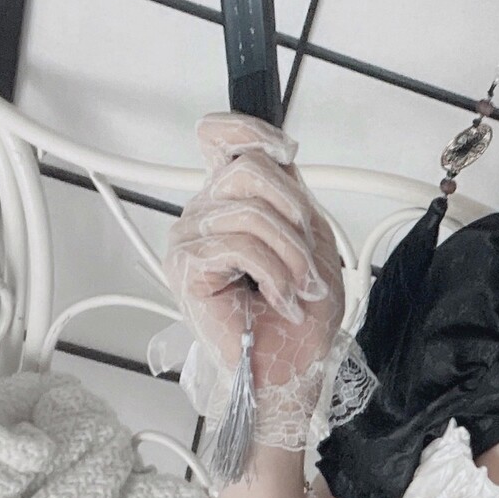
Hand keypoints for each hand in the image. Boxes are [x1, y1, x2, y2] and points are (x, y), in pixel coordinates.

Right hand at [161, 112, 349, 443]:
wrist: (291, 368)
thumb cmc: (299, 318)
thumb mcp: (311, 238)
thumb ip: (292, 191)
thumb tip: (279, 150)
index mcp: (232, 203)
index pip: (221, 137)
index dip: (250, 129)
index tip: (286, 153)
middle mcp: (205, 214)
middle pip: (248, 168)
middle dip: (293, 215)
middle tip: (305, 264)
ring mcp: (191, 239)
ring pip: (249, 209)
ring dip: (290, 255)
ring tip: (294, 289)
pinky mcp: (186, 267)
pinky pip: (239, 244)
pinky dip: (274, 275)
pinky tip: (278, 300)